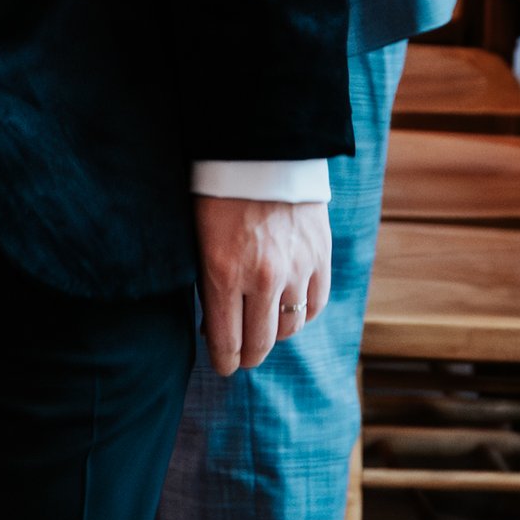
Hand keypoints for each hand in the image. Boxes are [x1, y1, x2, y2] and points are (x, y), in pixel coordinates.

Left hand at [197, 193, 330, 377]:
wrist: (261, 152)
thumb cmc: (217, 194)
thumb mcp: (198, 239)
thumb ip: (207, 283)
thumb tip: (214, 325)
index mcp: (223, 274)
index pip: (226, 340)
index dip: (223, 361)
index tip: (222, 367)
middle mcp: (263, 278)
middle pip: (260, 343)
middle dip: (248, 356)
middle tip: (241, 359)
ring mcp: (296, 270)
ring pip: (290, 329)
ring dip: (275, 335)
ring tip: (264, 331)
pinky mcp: (321, 258)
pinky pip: (315, 305)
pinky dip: (302, 314)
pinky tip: (289, 312)